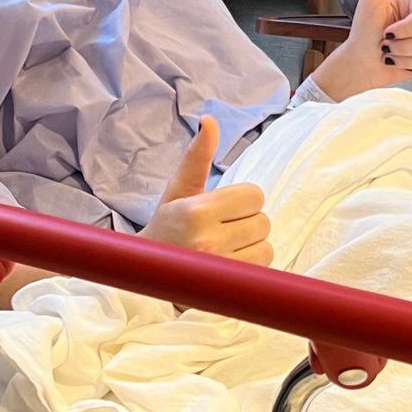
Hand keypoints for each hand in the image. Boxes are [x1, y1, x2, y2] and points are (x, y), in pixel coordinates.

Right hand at [139, 116, 273, 266]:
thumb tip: (209, 120)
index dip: (243, 200)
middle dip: (247, 222)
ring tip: (227, 248)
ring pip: (266, 246)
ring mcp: (218, 270)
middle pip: (263, 221)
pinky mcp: (226, 291)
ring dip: (251, 246)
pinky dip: (253, 267)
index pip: (254, 195)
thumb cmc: (165, 228)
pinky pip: (262, 269)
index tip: (224, 208)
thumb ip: (197, 156)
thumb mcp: (178, 191)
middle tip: (224, 228)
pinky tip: (230, 264)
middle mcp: (208, 241)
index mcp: (196, 211)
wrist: (144, 277)